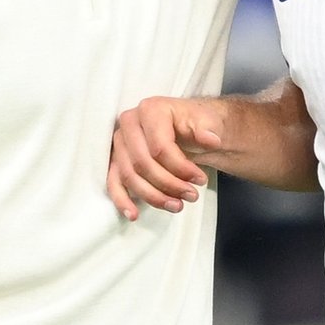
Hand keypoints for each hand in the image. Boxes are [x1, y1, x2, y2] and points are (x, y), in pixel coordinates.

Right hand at [109, 96, 225, 218]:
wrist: (189, 128)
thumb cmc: (196, 124)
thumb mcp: (208, 122)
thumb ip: (207, 130)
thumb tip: (211, 140)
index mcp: (150, 110)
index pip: (159, 147)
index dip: (180, 168)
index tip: (200, 180)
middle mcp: (129, 123)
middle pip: (143, 164)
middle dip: (169, 185)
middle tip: (192, 196)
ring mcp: (120, 143)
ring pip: (130, 177)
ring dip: (154, 196)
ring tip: (177, 206)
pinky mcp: (117, 160)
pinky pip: (113, 182)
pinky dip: (122, 200)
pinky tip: (133, 215)